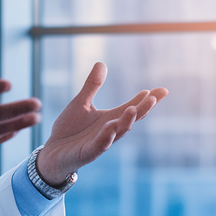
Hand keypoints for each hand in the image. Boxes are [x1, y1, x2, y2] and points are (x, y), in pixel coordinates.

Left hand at [35, 63, 167, 185]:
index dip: (147, 99)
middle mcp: (110, 130)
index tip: (163, 90)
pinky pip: (99, 145)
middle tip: (154, 97)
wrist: (52, 153)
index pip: (133, 107)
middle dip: (143, 109)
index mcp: (110, 118)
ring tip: (134, 109)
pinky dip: (106, 137)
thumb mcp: (81, 103)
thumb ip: (92, 85)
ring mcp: (100, 142)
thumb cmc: (69, 130)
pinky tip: (111, 127)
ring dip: (126, 121)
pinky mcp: (87, 152)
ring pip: (118, 132)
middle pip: (130, 119)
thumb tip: (101, 63)